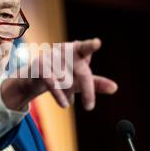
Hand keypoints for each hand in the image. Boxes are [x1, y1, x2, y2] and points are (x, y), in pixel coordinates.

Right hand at [1, 38, 117, 110]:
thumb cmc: (62, 76)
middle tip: (89, 107)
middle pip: (82, 72)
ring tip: (68, 98)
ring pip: (67, 81)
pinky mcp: (39, 66)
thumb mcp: (80, 81)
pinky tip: (64, 104)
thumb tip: (115, 88)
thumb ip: (96, 83)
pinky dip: (60, 96)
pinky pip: (53, 84)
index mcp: (76, 49)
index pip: (85, 48)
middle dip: (87, 91)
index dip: (91, 46)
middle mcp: (64, 50)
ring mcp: (50, 56)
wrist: (34, 78)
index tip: (97, 43)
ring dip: (69, 93)